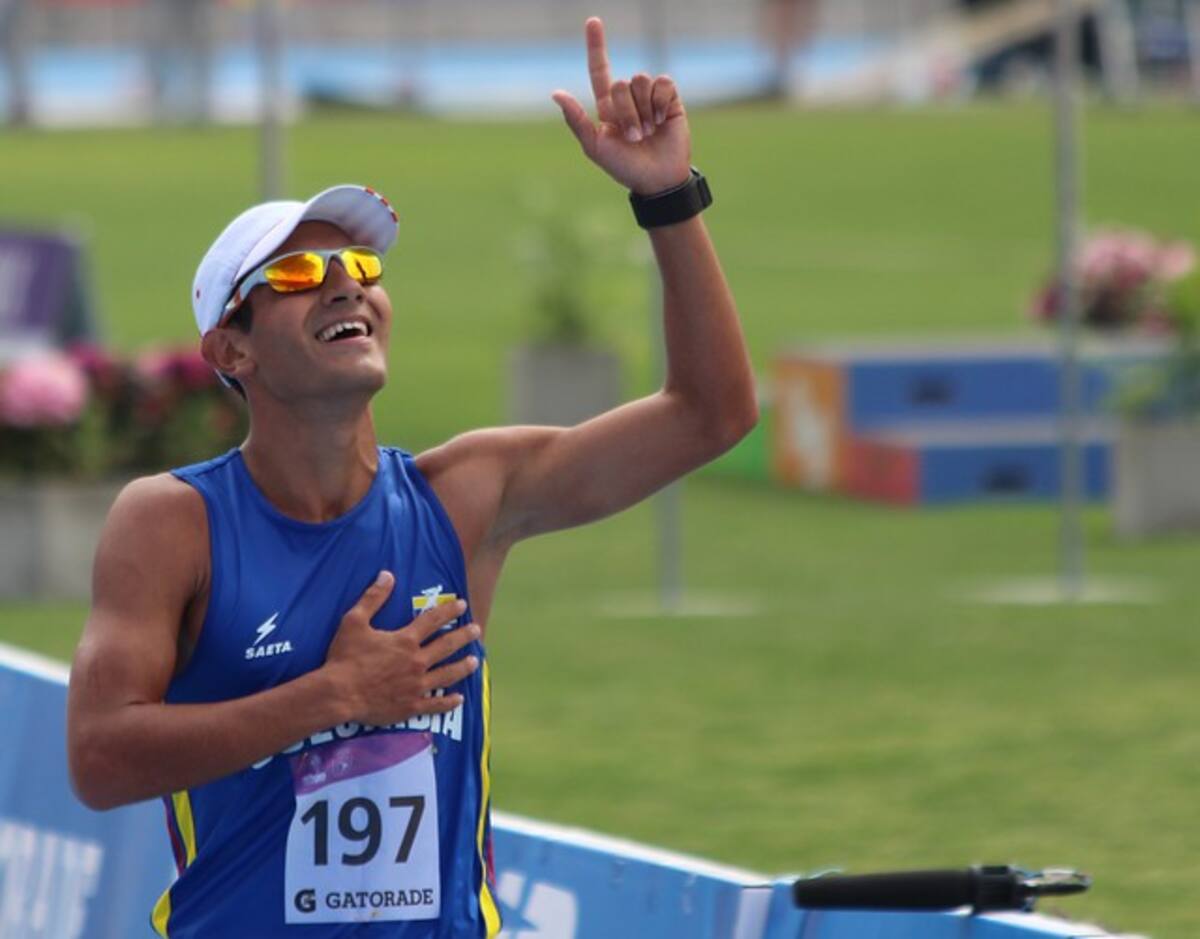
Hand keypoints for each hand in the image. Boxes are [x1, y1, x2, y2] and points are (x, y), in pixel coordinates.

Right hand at [323, 571, 480, 726]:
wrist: (338, 694)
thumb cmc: (344, 658)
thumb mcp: (354, 622)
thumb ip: (373, 598)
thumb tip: (387, 575)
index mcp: (405, 640)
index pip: (433, 621)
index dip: (448, 611)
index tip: (462, 605)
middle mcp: (416, 661)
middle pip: (447, 646)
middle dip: (464, 636)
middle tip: (476, 630)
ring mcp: (416, 685)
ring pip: (447, 674)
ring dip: (462, 667)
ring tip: (475, 661)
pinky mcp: (411, 705)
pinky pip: (436, 705)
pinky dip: (449, 702)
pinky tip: (459, 699)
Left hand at [552, 17, 691, 195]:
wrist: (656, 180)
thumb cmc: (624, 167)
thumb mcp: (594, 147)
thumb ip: (576, 120)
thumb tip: (556, 93)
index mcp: (608, 106)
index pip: (599, 69)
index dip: (596, 45)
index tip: (593, 21)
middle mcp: (628, 98)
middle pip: (621, 82)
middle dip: (627, 112)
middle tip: (634, 136)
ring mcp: (650, 97)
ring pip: (641, 80)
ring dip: (643, 111)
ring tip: (648, 132)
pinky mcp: (670, 99)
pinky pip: (662, 83)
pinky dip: (660, 103)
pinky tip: (663, 120)